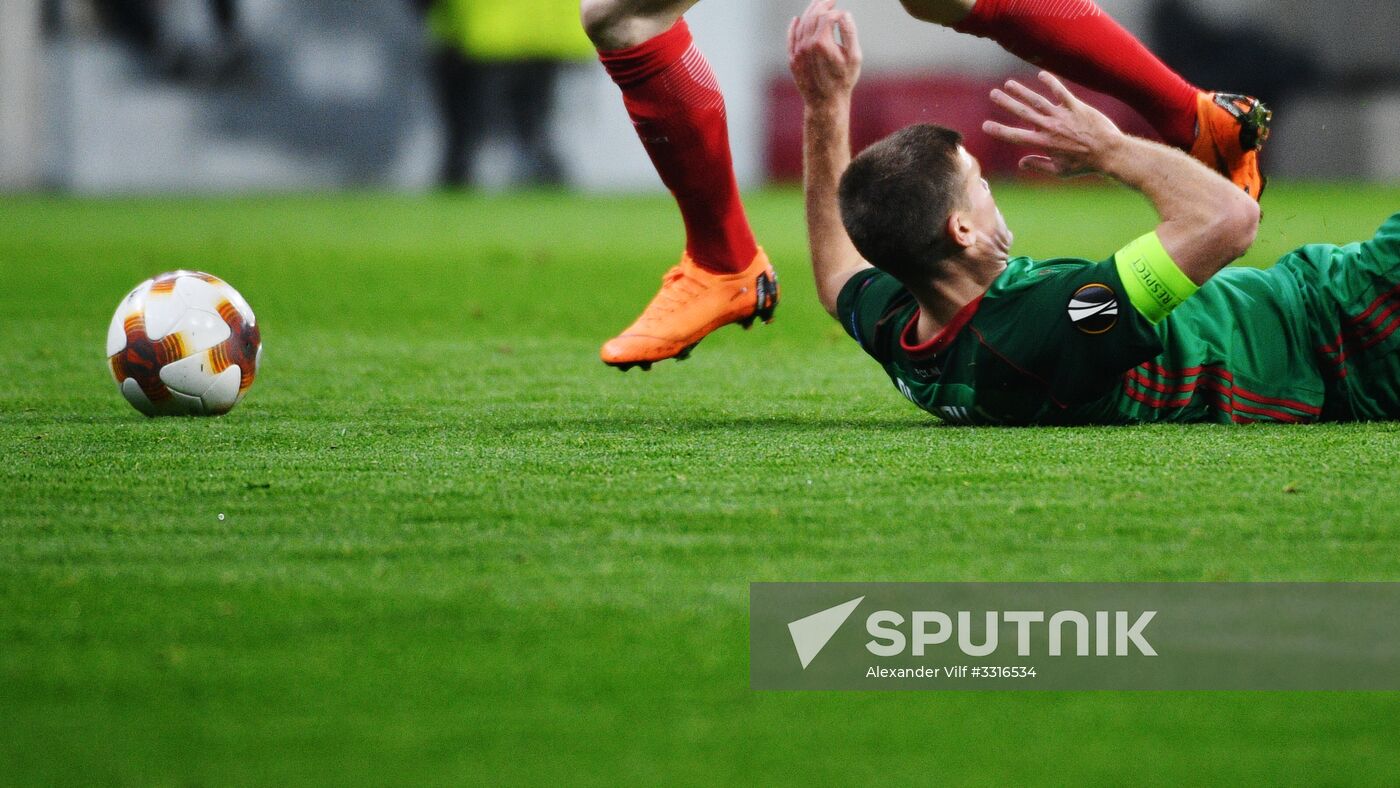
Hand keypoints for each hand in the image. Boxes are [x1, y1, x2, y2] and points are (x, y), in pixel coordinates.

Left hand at [788, 0, 861, 109]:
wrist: (825, 103)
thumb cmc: (843, 81)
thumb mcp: (854, 57)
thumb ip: (849, 32)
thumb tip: (843, 14)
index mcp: (822, 42)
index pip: (827, 17)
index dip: (836, 12)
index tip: (843, 13)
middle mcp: (806, 45)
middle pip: (812, 16)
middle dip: (822, 5)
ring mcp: (797, 52)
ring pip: (801, 25)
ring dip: (810, 12)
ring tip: (817, 4)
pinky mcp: (792, 59)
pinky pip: (791, 38)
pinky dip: (793, 27)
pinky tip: (797, 19)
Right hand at [983, 72, 1124, 177]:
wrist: (1109, 152)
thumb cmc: (1085, 164)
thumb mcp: (1059, 171)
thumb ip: (1038, 165)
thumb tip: (1021, 162)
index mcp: (1044, 143)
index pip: (1016, 136)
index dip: (999, 130)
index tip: (985, 125)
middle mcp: (1050, 127)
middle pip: (1023, 113)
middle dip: (1006, 103)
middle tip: (993, 94)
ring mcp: (1062, 115)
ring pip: (1037, 100)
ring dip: (1022, 91)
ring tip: (1008, 84)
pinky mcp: (1076, 106)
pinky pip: (1061, 92)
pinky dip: (1051, 82)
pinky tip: (1041, 75)